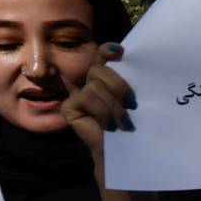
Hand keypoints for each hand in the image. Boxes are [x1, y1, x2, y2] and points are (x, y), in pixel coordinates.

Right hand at [60, 43, 135, 159]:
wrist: (121, 149)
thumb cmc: (128, 124)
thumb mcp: (130, 98)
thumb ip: (125, 81)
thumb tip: (125, 59)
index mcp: (105, 79)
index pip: (102, 56)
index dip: (107, 50)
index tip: (121, 52)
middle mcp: (88, 83)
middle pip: (99, 69)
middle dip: (119, 86)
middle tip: (132, 104)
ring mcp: (76, 95)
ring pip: (95, 85)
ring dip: (113, 105)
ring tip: (122, 121)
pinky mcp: (69, 106)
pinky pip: (87, 97)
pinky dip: (102, 111)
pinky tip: (108, 125)